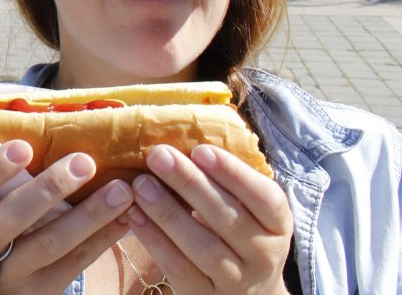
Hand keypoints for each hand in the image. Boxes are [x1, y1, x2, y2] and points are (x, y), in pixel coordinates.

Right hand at [0, 141, 133, 293]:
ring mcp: (7, 275)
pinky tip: (123, 220)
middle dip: (51, 189)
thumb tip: (28, 134)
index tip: (24, 146)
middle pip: (14, 218)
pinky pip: (72, 265)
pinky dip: (99, 241)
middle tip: (85, 162)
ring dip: (89, 216)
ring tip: (121, 191)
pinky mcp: (34, 293)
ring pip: (50, 243)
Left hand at [125, 144, 292, 294]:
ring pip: (204, 247)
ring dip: (168, 213)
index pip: (264, 198)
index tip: (200, 150)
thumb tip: (182, 132)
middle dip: (190, 184)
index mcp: (278, 225)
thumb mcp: (247, 210)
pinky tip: (134, 216)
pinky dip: (155, 241)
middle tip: (158, 155)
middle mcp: (264, 255)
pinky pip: (180, 269)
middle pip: (228, 219)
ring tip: (140, 184)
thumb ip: (225, 181)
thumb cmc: (237, 235)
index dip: (234, 174)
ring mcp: (237, 281)